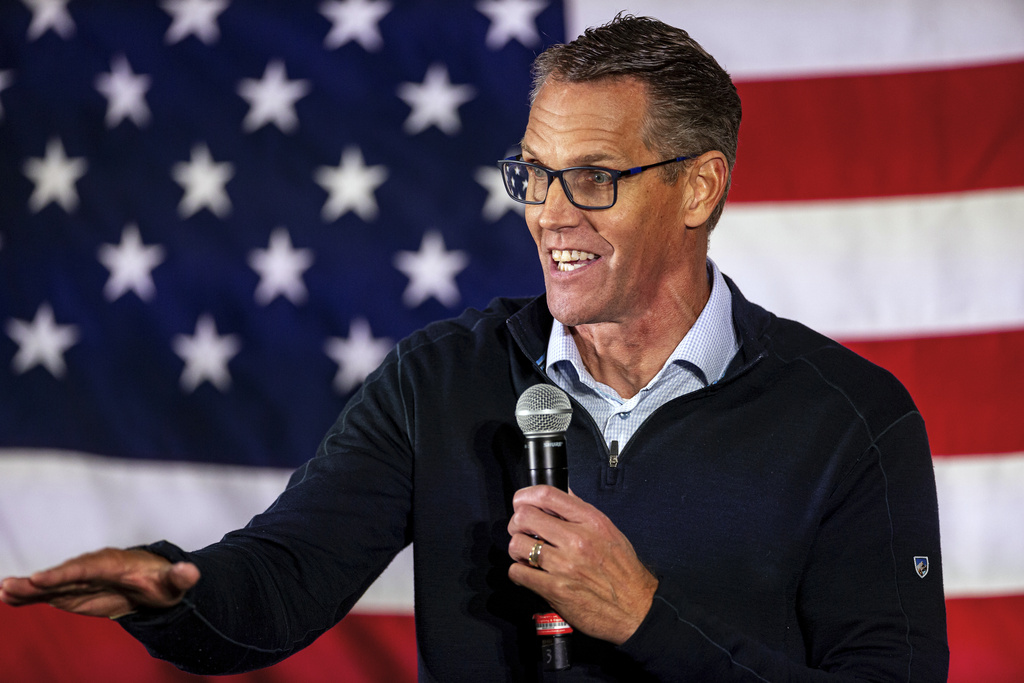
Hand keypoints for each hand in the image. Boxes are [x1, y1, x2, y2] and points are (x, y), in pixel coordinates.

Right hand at [0, 547, 199, 618]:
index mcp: (114, 563)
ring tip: (4, 591)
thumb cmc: (163, 581)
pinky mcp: (72, 591)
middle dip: (39, 581)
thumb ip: (181, 577)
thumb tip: (193, 571)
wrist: (153, 583)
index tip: (42, 579)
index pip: (87, 568)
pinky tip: (6, 597)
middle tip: (12, 586)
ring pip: (51, 584)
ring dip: (27, 588)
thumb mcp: (175, 582)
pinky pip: (48, 593)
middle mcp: (92, 568)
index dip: (65, 573)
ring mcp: (79, 579)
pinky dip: (28, 596)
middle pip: (63, 575)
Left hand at [507, 486, 657, 644]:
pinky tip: (530, 574)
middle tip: (523, 531)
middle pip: (525, 516)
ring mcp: (564, 565)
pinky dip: (519, 573)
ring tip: (527, 555)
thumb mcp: (609, 532)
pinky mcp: (555, 590)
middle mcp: (577, 540)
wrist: (637, 609)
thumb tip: (563, 492)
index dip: (526, 495)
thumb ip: (582, 512)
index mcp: (591, 522)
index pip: (548, 494)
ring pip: (517, 544)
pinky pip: (518, 573)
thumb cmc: (624, 571)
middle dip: (517, 523)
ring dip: (517, 549)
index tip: (521, 501)